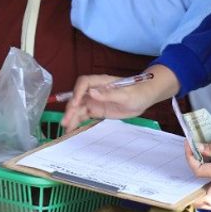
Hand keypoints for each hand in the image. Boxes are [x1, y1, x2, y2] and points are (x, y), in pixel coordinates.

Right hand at [61, 65, 179, 128]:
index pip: (84, 83)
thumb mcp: (125, 95)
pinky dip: (77, 121)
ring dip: (71, 116)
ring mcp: (95, 100)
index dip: (77, 92)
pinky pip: (84, 115)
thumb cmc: (137, 92)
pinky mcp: (97, 109)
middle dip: (71, 108)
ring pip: (79, 108)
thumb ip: (108, 94)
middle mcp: (95, 91)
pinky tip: (72, 128)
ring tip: (66, 128)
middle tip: (66, 120)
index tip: (75, 103)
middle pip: (78, 97)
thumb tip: (91, 92)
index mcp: (101, 82)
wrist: (144, 98)